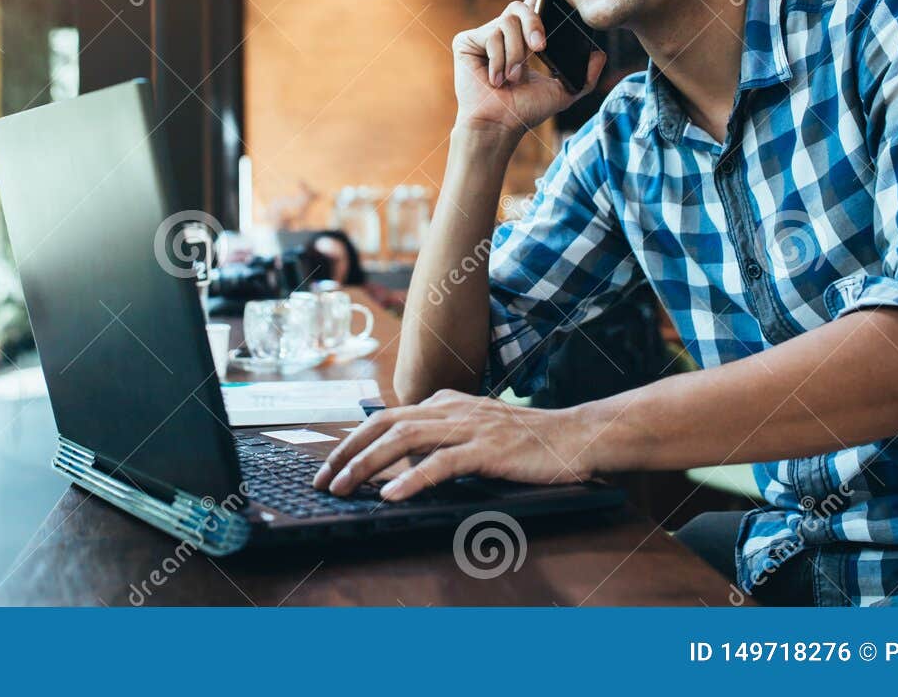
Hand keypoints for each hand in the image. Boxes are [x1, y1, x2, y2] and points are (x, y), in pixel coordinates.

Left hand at [310, 389, 596, 500]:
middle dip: (347, 452)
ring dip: (367, 465)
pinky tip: (391, 494)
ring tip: (344, 488)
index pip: (385, 418)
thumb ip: (440, 435)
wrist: (574, 435)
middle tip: (323, 481)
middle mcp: (450, 408)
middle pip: (384, 424)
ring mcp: (469, 426)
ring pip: (404, 440)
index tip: (328, 467)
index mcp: (444, 403)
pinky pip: (442, 462)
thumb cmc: (525, 440)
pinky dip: (412, 478)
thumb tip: (399, 459)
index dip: (352, 442)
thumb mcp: (474, 429)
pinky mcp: (488, 448)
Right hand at [451, 1, 605, 136]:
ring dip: (515, 54)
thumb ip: (585, 76)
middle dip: (534, 26)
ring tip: (511, 78)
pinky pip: (490, 35)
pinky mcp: (465, 41)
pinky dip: (498, 59)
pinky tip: (494, 79)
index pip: (534, 4)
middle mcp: (503, 32)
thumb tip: (600, 55)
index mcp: (524, 38)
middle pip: (521, 7)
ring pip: (507, 24)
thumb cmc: (525, 110)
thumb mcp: (564, 92)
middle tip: (539, 48)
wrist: (499, 124)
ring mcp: (483, 35)